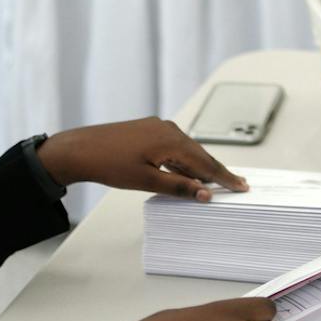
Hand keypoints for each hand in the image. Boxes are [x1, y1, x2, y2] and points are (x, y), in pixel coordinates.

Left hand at [37, 118, 247, 199]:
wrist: (80, 149)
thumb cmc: (109, 164)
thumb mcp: (147, 180)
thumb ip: (178, 186)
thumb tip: (204, 193)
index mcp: (171, 140)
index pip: (205, 162)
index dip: (224, 177)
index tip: (241, 186)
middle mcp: (168, 128)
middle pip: (199, 154)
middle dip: (216, 171)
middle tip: (235, 184)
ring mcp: (158, 127)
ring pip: (186, 150)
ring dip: (198, 166)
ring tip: (214, 182)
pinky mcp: (148, 130)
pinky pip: (174, 146)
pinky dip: (183, 160)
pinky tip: (185, 171)